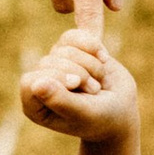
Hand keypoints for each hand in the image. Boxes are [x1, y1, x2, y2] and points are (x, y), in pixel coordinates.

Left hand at [19, 28, 142, 154]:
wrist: (122, 108)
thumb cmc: (101, 118)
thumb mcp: (84, 114)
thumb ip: (60, 101)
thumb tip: (36, 85)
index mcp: (34, 104)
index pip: (31, 81)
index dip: (56, 78)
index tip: (76, 85)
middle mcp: (40, 83)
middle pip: (49, 61)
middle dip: (80, 73)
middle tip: (95, 91)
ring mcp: (55, 64)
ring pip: (65, 47)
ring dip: (91, 64)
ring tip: (100, 83)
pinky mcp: (69, 49)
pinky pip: (74, 36)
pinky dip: (92, 44)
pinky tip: (103, 58)